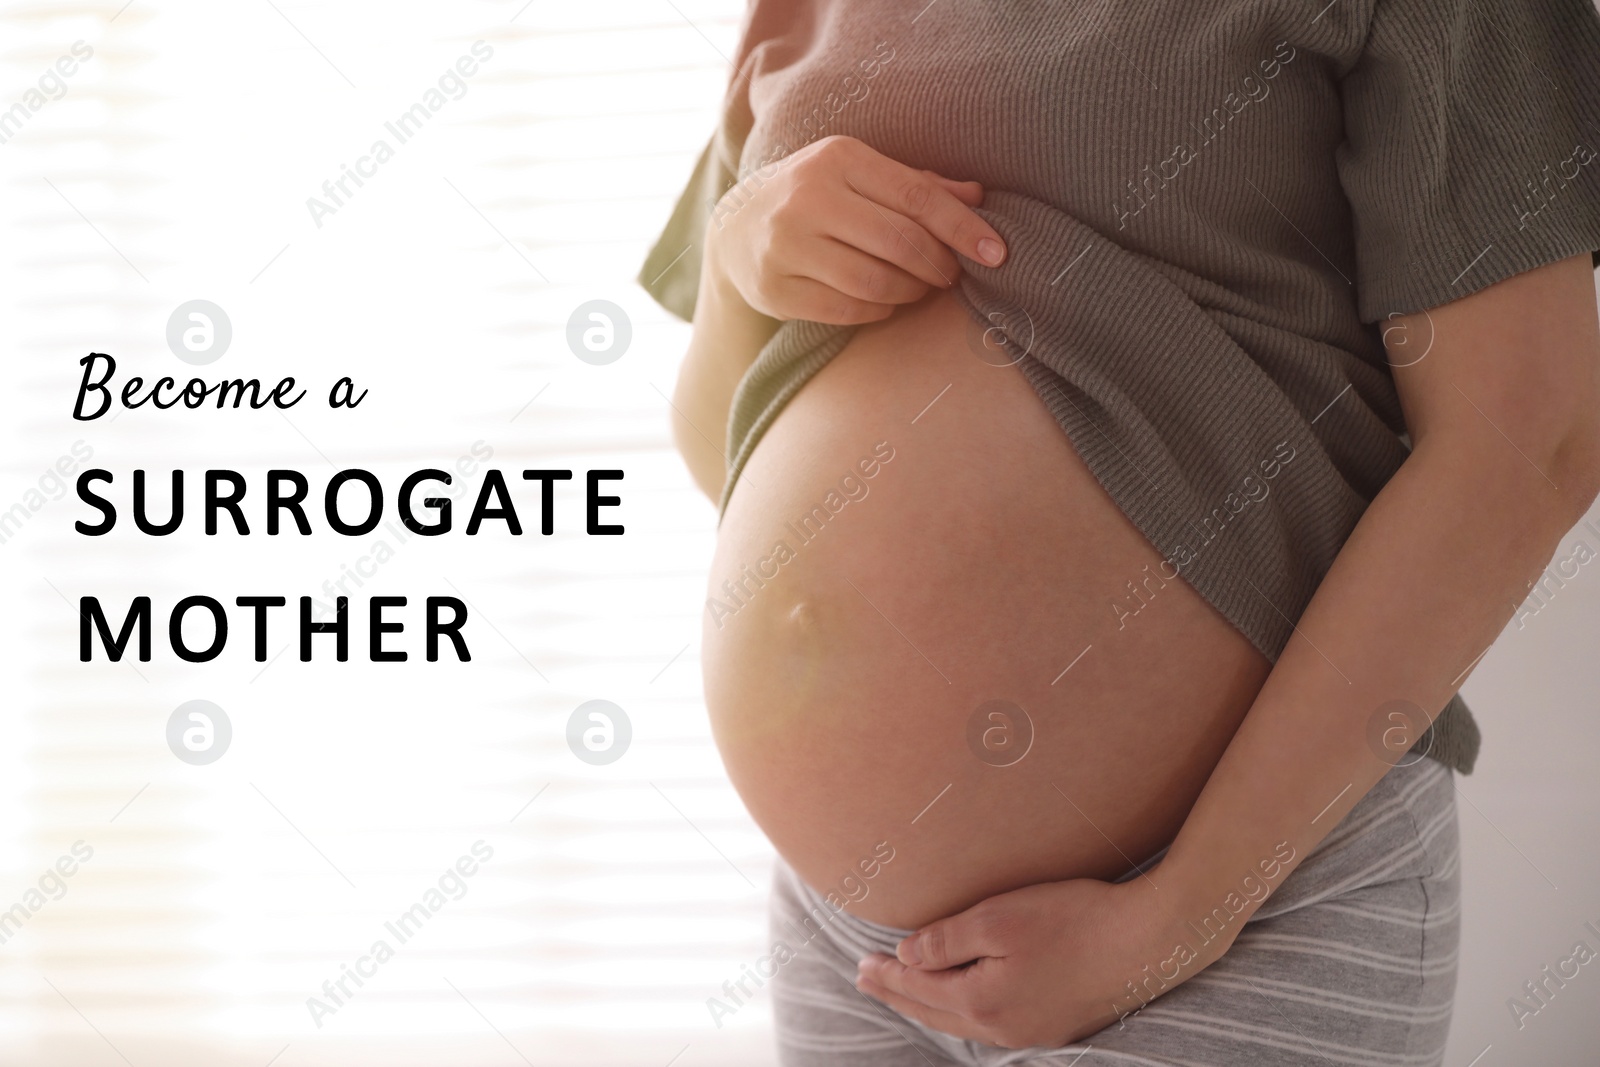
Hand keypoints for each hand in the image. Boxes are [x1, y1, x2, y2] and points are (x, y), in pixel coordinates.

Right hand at [705, 134, 1006, 324]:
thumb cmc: (819, 196)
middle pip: (899, 243)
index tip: (996, 253)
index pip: (916, 196)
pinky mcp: (774, 289)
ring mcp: (785, 245)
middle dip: (938, 266)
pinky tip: (884, 303)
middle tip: (950, 276)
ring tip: (919, 289)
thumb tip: (980, 197)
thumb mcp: (862, 174)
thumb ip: (920, 184)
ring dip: (910, 293)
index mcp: (838, 158)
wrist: (736, 226)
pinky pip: (845, 311)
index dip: (962, 229)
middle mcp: (807, 197)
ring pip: (873, 282)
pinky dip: (877, 312)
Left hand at [854, 874, 1229, 1048]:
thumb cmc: (1075, 919)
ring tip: (906, 990)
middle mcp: (1004, 1027)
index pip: (918, 987)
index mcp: (982, 1001)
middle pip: (935, 1012)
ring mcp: (1034, 1031)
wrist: (1151, 941)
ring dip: (929, 1004)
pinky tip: (964, 1001)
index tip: (860, 963)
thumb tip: (906, 955)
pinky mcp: (1059, 1025)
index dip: (887, 974)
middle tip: (868, 979)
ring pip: (963, 1023)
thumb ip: (946, 940)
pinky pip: (992, 1024)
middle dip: (899, 993)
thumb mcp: (999, 918)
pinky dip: (963, 1011)